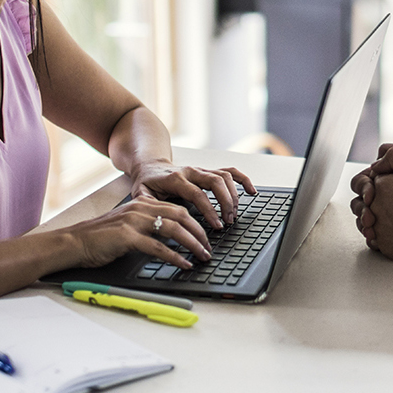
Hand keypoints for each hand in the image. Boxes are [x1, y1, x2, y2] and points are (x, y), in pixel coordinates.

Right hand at [64, 195, 212, 268]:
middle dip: (200, 232)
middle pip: (181, 216)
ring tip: (202, 256)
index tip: (207, 236)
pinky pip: (158, 247)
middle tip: (209, 247)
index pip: (178, 209)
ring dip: (193, 244)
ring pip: (174, 229)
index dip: (196, 222)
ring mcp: (134, 221)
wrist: (74, 242)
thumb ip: (148, 226)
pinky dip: (175, 256)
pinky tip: (184, 264)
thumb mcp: (128, 225)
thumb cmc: (100, 238)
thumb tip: (172, 239)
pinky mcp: (128, 237)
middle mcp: (141, 209)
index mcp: (143, 204)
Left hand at [131, 160, 256, 228]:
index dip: (209, 210)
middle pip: (216, 182)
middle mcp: (191, 171)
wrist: (150, 166)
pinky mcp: (208, 171)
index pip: (198, 193)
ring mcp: (201, 170)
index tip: (217, 225)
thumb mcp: (141, 195)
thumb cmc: (147, 183)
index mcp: (176, 179)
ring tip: (234, 213)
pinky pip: (230, 171)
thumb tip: (159, 219)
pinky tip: (251, 191)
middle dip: (226, 202)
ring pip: (225, 176)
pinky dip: (243, 179)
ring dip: (233, 195)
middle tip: (228, 221)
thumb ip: (149, 206)